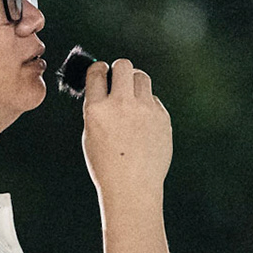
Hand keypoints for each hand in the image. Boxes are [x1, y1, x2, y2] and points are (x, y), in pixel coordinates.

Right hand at [81, 57, 170, 205]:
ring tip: (132, 98)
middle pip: (123, 65)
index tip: (101, 71)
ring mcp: (144, 110)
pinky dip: (148, 105)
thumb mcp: (90, 135)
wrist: (132, 187)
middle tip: (118, 80)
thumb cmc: (108, 166)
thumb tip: (104, 88)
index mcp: (97, 110)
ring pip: (141, 77)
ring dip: (135, 82)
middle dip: (119, 69)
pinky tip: (143, 122)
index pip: (96, 72)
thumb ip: (97, 109)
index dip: (98, 68)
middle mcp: (121, 105)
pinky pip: (154, 99)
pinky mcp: (162, 116)